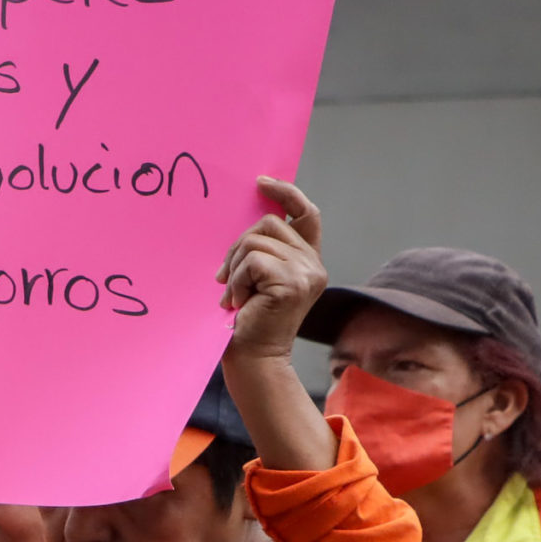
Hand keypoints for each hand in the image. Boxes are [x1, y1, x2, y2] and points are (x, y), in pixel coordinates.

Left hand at [216, 177, 328, 363]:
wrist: (254, 359)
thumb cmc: (247, 322)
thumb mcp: (257, 281)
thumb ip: (262, 253)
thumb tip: (245, 229)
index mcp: (307, 261)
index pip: (306, 214)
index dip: (286, 193)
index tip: (261, 182)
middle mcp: (313, 264)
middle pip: (269, 224)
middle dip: (239, 246)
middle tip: (227, 277)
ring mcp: (306, 273)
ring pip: (256, 241)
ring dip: (235, 267)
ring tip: (235, 295)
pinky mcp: (292, 283)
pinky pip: (252, 261)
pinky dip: (236, 280)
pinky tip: (238, 302)